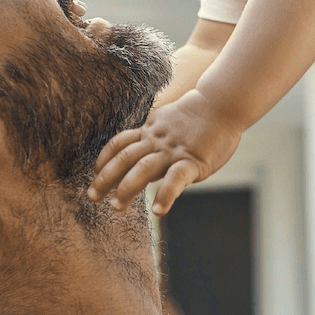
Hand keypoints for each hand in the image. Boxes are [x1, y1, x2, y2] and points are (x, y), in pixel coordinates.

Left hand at [87, 90, 242, 214]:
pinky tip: (157, 211)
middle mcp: (157, 141)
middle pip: (124, 157)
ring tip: (116, 207)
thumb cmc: (200, 115)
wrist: (222, 104)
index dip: (104, 159)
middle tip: (92, 197)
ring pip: (143, 168)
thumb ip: (156, 134)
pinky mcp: (192, 161)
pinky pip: (175, 179)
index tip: (95, 174)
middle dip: (105, 178)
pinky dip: (165, 195)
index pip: (120, 143)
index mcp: (151, 131)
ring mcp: (173, 151)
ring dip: (126, 188)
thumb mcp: (169, 120)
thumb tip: (145, 146)